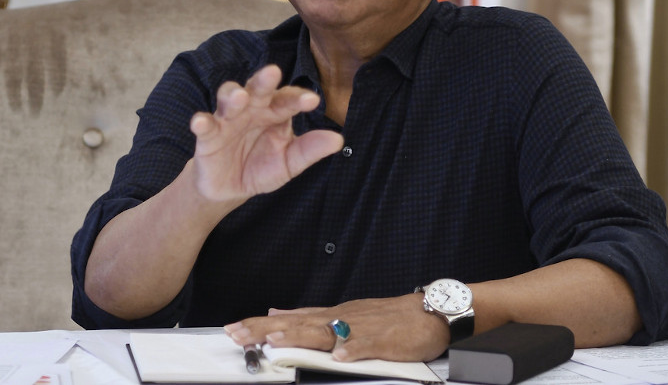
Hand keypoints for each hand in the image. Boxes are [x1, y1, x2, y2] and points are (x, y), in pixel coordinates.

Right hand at [188, 65, 343, 200]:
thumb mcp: (289, 163)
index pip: (288, 100)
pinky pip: (205, 125)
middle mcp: (252, 108)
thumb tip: (339, 140)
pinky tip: (200, 122)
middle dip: (264, 80)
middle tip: (273, 72)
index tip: (313, 101)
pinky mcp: (208, 134)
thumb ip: (309, 151)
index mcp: (276, 112)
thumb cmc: (262, 167)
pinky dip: (201, 122)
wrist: (230, 188)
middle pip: (258, 89)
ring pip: (229, 98)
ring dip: (232, 95)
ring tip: (239, 97)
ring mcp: (229, 119)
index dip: (298, 99)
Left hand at [224, 294, 450, 362]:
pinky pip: (367, 345)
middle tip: (239, 335)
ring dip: (300, 336)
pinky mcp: (385, 339)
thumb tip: (279, 312)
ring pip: (326, 331)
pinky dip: (352, 349)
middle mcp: (342, 317)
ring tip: (275, 341)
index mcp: (333, 314)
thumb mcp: (346, 313)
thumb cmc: (391, 317)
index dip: (261, 323)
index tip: (235, 328)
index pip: (291, 317)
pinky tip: (339, 356)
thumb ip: (312, 315)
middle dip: (267, 329)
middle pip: (299, 323)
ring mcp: (362, 328)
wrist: (432, 311)